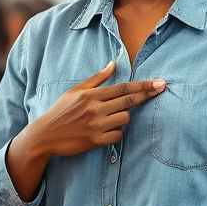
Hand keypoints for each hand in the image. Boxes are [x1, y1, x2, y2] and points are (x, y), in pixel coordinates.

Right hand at [32, 61, 164, 157]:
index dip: (142, 85)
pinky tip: (109, 130)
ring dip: (126, 116)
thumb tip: (113, 64)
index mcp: (91, 95)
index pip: (122, 87)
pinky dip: (117, 132)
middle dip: (146, 95)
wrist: (45, 135)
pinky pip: (117, 135)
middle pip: (129, 101)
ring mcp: (96, 126)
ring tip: (115, 116)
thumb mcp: (75, 90)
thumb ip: (96, 78)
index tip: (157, 83)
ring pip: (125, 119)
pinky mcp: (95, 141)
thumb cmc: (60, 111)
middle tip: (161, 89)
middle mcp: (95, 109)